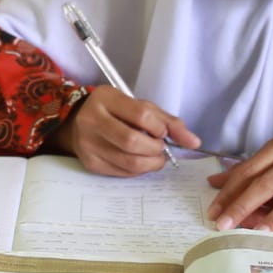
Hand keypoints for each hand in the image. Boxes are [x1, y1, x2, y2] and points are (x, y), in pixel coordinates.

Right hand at [51, 86, 199, 175]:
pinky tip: (140, 162)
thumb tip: (194, 142)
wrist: (78, 122)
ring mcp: (88, 144)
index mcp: (106, 99)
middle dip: (155, 149)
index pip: (141, 115)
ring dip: (151, 163)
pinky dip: (138, 170)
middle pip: (133, 142)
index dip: (160, 128)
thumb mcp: (138, 106)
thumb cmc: (115, 111)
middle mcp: (92, 120)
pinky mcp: (90, 163)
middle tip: (160, 147)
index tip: (164, 133)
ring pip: (129, 162)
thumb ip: (166, 120)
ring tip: (154, 156)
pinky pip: (122, 172)